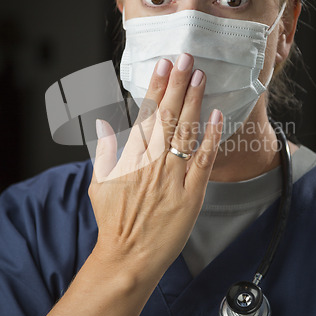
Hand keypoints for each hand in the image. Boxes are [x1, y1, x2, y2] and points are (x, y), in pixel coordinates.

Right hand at [88, 53, 222, 280]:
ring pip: (186, 133)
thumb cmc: (113, 221)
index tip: (164, 66)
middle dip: (178, 84)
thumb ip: (104, 151)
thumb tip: (104, 124)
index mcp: (131, 157)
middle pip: (168, 116)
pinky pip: (204, 162)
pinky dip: (211, 138)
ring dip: (194, 102)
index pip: (146, 114)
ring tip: (201, 77)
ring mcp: (173, 178)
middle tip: (187, 58)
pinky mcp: (191, 195)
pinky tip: (217, 116)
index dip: (156, 87)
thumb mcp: (98, 184)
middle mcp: (153, 162)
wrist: (128, 257)